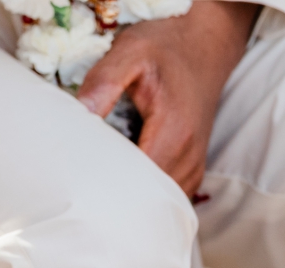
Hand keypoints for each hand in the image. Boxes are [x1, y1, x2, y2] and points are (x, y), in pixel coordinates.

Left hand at [77, 0, 254, 197]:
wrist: (205, 46)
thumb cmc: (166, 47)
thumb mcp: (131, 51)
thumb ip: (105, 81)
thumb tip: (80, 114)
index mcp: (174, 133)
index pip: (136, 183)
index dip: (106, 188)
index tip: (81, 184)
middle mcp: (188, 160)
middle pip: (146, 201)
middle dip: (114, 200)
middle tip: (82, 194)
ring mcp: (193, 171)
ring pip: (157, 206)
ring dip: (130, 202)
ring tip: (101, 189)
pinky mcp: (192, 174)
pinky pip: (166, 200)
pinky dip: (144, 198)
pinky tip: (124, 184)